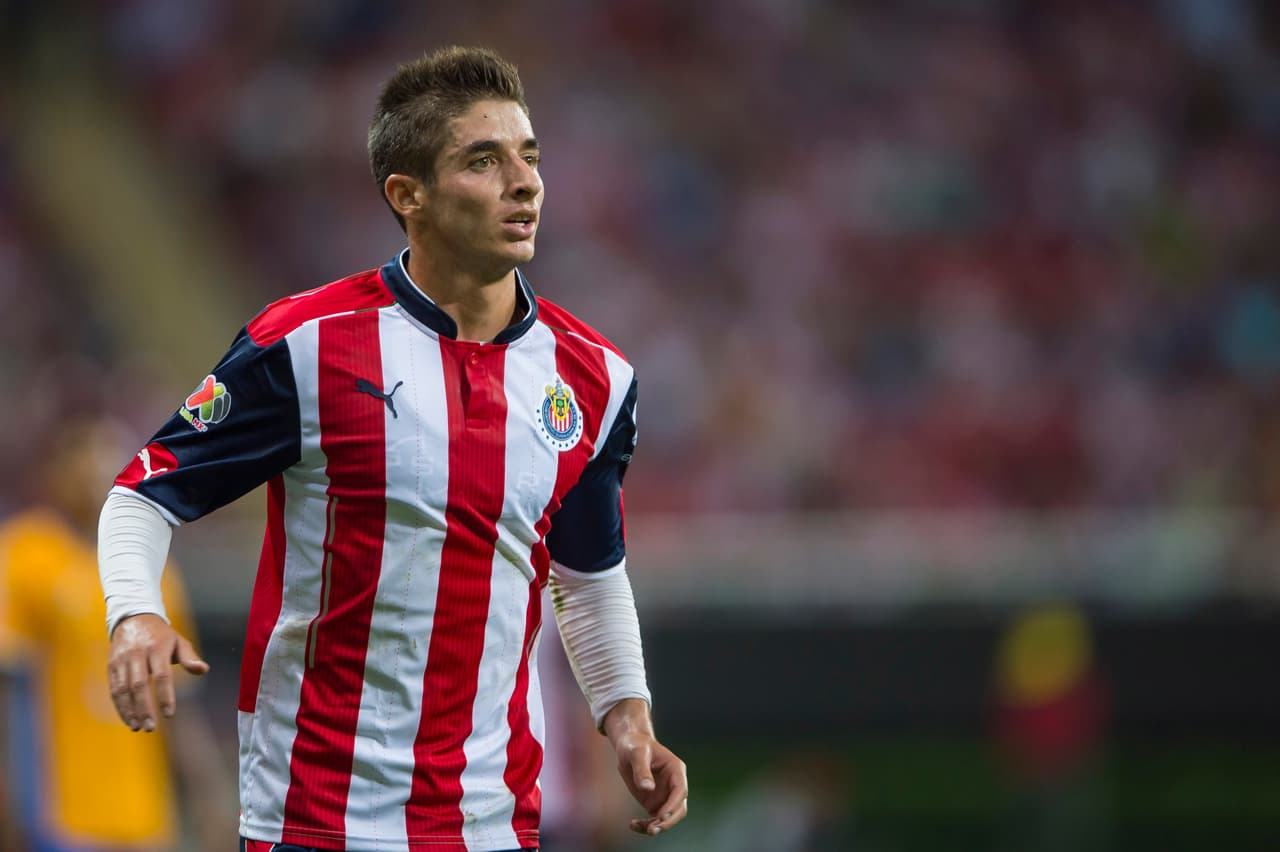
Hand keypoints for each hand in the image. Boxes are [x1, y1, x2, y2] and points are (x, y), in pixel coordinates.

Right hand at [108, 613, 208, 730]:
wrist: (133, 618)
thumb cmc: (161, 635)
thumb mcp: (179, 641)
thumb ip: (190, 657)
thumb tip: (203, 670)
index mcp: (157, 648)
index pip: (162, 675)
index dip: (165, 696)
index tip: (169, 715)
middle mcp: (137, 654)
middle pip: (139, 685)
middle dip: (144, 708)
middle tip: (151, 728)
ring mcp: (122, 660)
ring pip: (123, 689)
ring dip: (129, 710)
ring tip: (137, 727)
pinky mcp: (111, 665)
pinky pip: (113, 688)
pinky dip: (119, 706)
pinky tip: (128, 719)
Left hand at [603, 698, 688, 835]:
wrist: (629, 746)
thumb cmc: (635, 745)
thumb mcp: (637, 753)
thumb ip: (642, 770)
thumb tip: (648, 788)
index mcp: (676, 770)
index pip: (680, 790)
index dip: (673, 805)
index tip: (661, 816)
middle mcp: (674, 785)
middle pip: (679, 808)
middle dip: (668, 821)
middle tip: (653, 829)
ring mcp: (665, 795)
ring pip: (668, 818)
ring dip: (658, 826)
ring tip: (644, 829)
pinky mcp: (654, 802)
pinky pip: (654, 819)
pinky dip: (646, 825)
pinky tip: (634, 825)